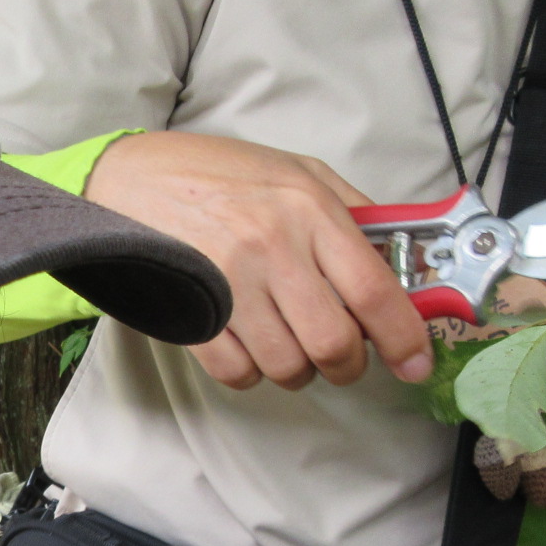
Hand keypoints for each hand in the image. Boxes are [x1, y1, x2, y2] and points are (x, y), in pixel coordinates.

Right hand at [84, 130, 433, 390]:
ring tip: (287, 343)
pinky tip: (249, 347)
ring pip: (287, 366)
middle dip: (347, 365)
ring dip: (297, 370)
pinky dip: (251, 374)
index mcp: (307, 208)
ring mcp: (228, 283)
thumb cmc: (217, 174)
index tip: (416, 363)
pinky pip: (237, 373)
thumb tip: (401, 260)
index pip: (373, 289)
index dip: (403, 337)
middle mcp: (272, 247)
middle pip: (333, 342)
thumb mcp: (295, 171)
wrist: (129, 178)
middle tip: (342, 359)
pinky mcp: (191, 312)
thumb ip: (350, 212)